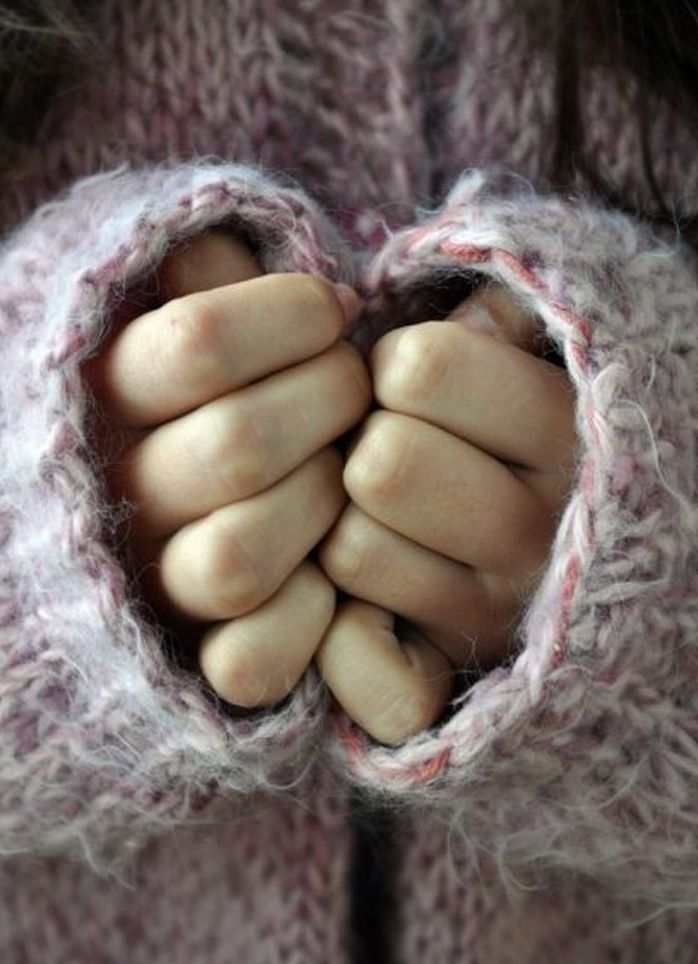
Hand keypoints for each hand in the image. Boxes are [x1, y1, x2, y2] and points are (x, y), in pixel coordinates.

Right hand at [82, 230, 370, 710]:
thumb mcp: (199, 328)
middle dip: (330, 402)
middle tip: (356, 387)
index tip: (337, 310)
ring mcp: (158, 585)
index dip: (292, 317)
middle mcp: (121, 495)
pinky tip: (326, 571)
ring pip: (233, 559)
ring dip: (318, 506)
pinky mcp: (202, 660)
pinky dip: (305, 619)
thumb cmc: (221, 397)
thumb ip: (204, 284)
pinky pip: (249, 662)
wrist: (189, 514)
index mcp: (108, 401)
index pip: (196, 343)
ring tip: (343, 473)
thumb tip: (217, 249)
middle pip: (238, 446)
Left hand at [316, 285, 577, 744]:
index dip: (390, 367)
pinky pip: (346, 641)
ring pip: (352, 546)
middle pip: (380, 463)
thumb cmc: (521, 429)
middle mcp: (540, 528)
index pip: (418, 369)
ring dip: (345, 521)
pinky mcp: (450, 668)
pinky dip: (338, 608)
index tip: (410, 387)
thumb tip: (374, 293)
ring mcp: (495, 609)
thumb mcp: (529, 353)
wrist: (578, 553)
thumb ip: (490, 306)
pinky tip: (366, 584)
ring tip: (383, 516)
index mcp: (563, 430)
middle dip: (367, 442)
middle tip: (388, 450)